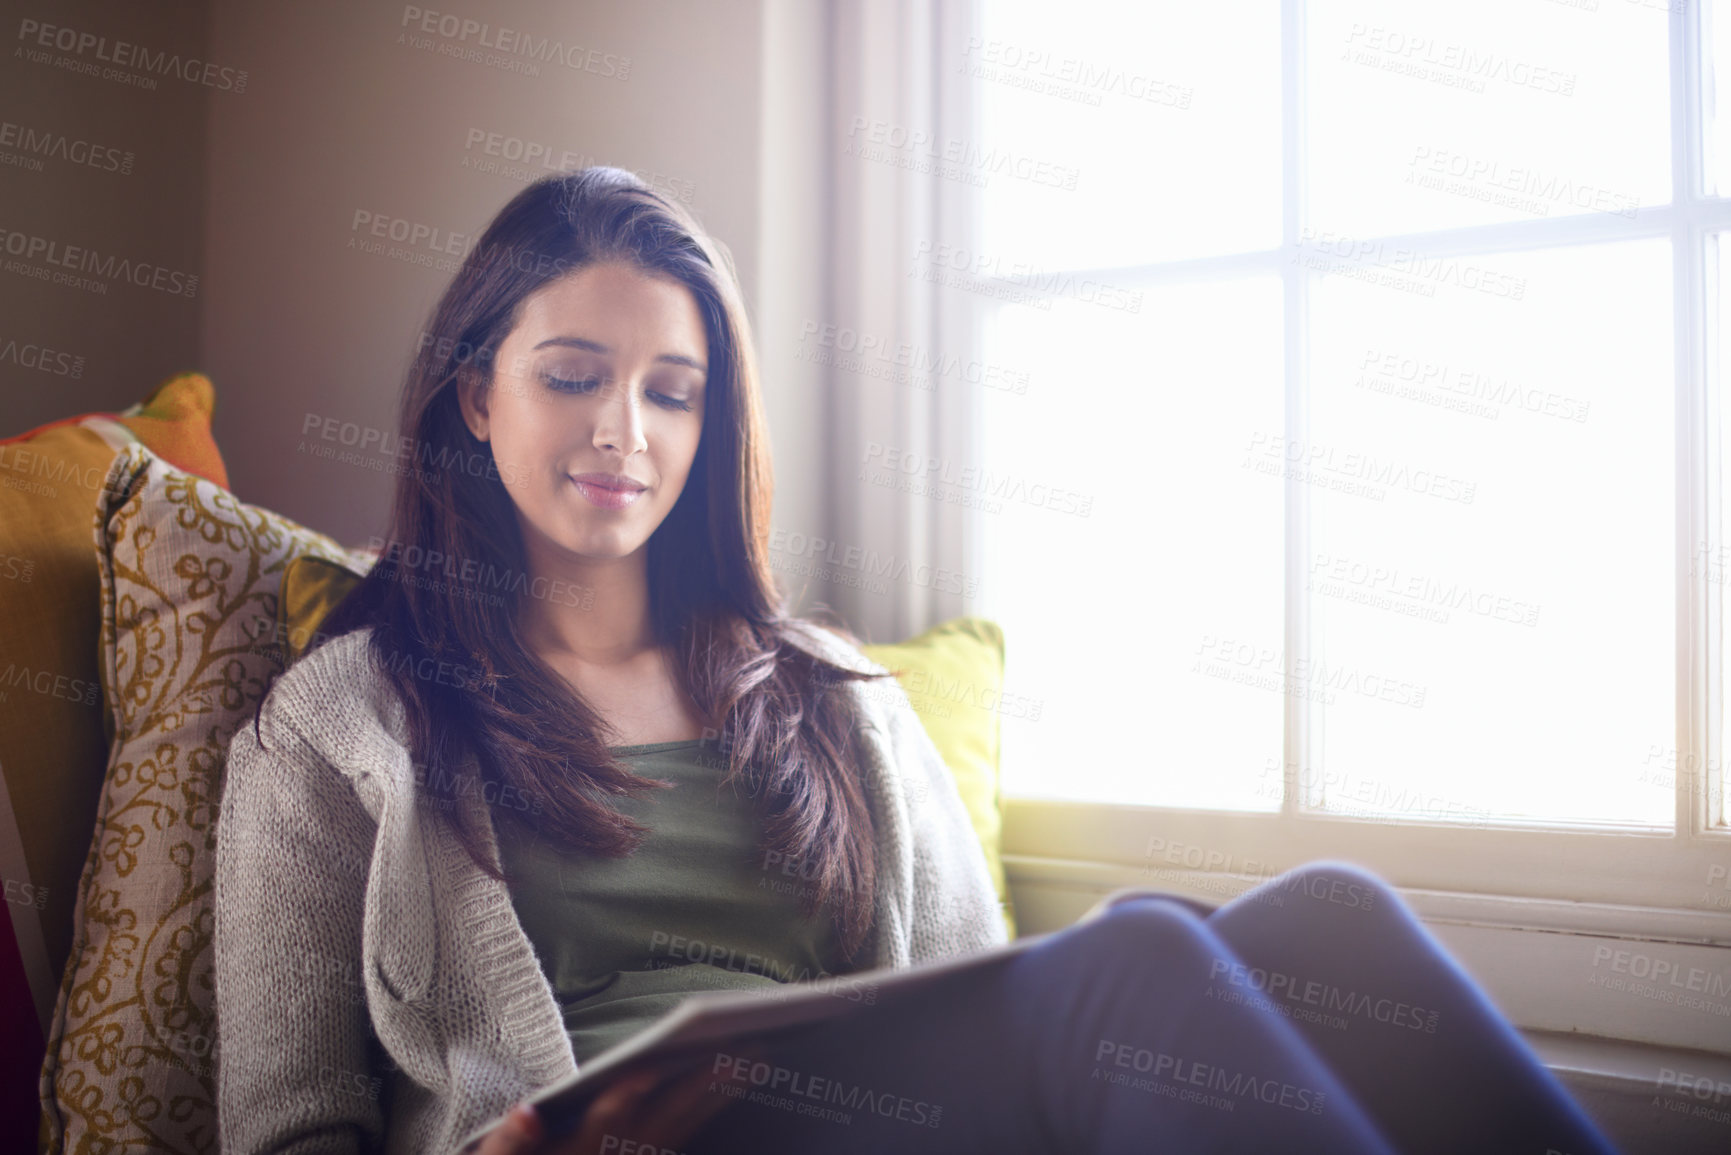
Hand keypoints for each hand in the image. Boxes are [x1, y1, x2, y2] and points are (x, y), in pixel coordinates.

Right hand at [468, 1049, 747, 1154]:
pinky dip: (708, 1106)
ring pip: (682, 1130)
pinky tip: (735, 1077)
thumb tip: (527, 1112)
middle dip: (700, 1087)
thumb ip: (506, 1146)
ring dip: (718, 1094)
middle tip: (742, 1048)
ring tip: (756, 1055)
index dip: (627, 1101)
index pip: (604, 1129)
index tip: (650, 1070)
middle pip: (662, 1126)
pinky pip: (683, 1134)